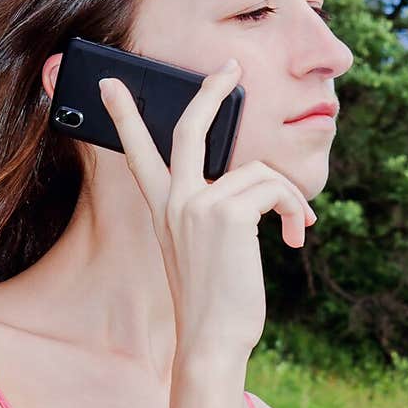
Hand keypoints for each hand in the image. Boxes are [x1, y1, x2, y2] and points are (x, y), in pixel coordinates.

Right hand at [98, 59, 315, 358]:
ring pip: (260, 172)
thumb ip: (214, 211)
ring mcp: (198, 204)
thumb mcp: (205, 249)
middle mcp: (175, 201)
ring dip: (291, 199)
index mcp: (163, 209)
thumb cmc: (214, 303)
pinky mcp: (228, 213)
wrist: (211, 340)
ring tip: (297, 228)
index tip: (110, 84)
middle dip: (211, 93)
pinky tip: (296, 237)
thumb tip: (257, 184)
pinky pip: (275, 189)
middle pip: (191, 129)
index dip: (124, 116)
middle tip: (230, 68)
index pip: (138, 152)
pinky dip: (295, 210)